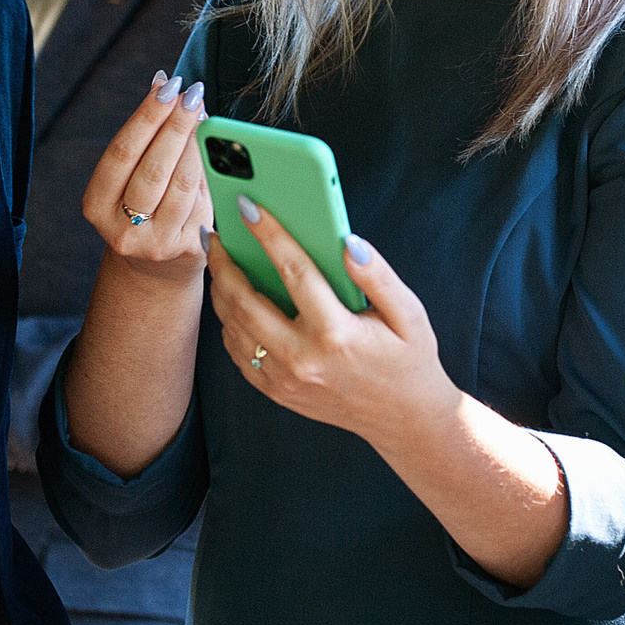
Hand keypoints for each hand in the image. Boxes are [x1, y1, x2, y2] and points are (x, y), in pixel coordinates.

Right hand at [82, 72, 211, 281]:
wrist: (154, 268)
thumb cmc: (142, 206)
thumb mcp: (129, 179)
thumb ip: (146, 139)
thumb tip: (171, 88)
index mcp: (96, 206)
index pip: (122, 153)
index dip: (145, 116)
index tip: (165, 85)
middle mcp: (122, 230)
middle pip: (153, 169)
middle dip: (175, 125)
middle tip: (192, 93)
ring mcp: (157, 244)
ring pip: (182, 186)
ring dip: (196, 144)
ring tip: (203, 113)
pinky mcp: (189, 250)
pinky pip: (203, 200)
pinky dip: (209, 169)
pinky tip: (215, 146)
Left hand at [205, 200, 446, 444]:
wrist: (404, 419)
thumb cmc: (408, 359)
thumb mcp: (409, 314)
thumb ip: (378, 276)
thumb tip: (347, 242)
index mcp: (336, 334)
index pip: (294, 271)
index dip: (269, 233)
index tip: (247, 205)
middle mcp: (303, 359)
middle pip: (246, 301)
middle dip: (225, 262)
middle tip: (215, 233)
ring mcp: (284, 380)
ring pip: (234, 327)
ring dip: (221, 291)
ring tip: (218, 260)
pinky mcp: (276, 392)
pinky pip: (239, 352)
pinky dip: (230, 322)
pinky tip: (232, 299)